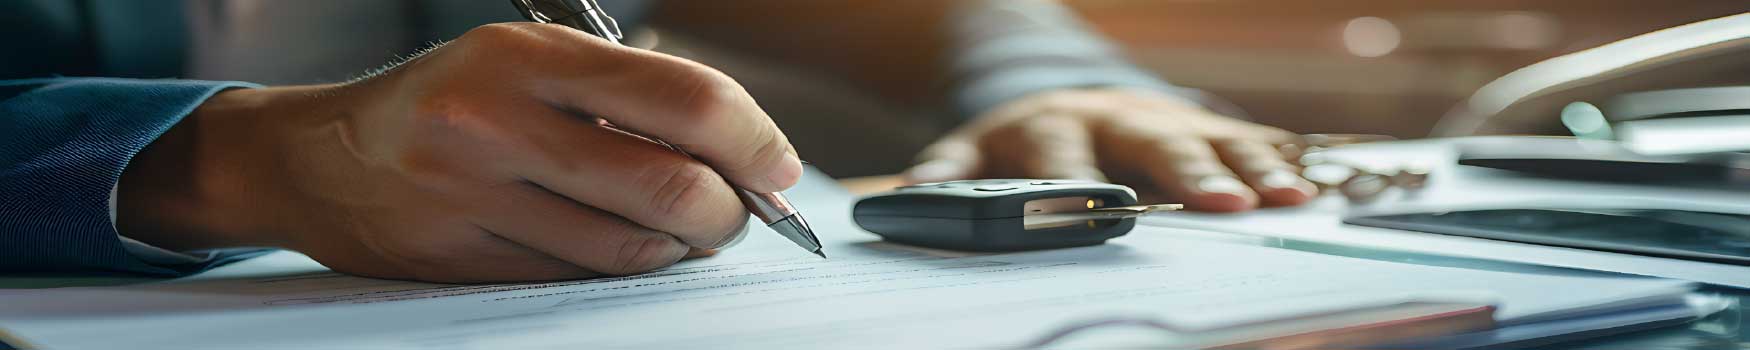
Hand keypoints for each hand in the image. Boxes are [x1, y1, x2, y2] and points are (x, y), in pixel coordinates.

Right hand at [117, 23, 802, 282]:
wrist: (314, 157)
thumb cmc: (448, 100)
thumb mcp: (528, 61)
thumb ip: (627, 95)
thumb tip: (743, 153)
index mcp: (529, 57)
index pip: (686, 100)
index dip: (754, 140)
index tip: (778, 167)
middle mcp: (498, 122)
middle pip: (672, 187)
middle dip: (729, 213)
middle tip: (738, 213)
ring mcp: (474, 197)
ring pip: (631, 249)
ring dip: (681, 249)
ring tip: (682, 230)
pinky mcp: (461, 261)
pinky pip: (578, 281)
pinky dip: (620, 271)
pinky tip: (619, 247)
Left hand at [905, 88, 1315, 211]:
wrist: (1068, 105)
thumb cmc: (1023, 149)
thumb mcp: (973, 155)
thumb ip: (947, 176)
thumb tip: (907, 192)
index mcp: (1052, 129)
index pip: (1063, 158)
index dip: (1077, 184)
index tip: (1097, 206)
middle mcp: (1116, 120)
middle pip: (1154, 148)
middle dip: (1192, 175)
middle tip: (1225, 205)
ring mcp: (1167, 123)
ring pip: (1213, 142)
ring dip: (1253, 169)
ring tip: (1287, 196)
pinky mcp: (1206, 132)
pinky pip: (1253, 143)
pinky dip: (1286, 161)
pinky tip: (1316, 183)